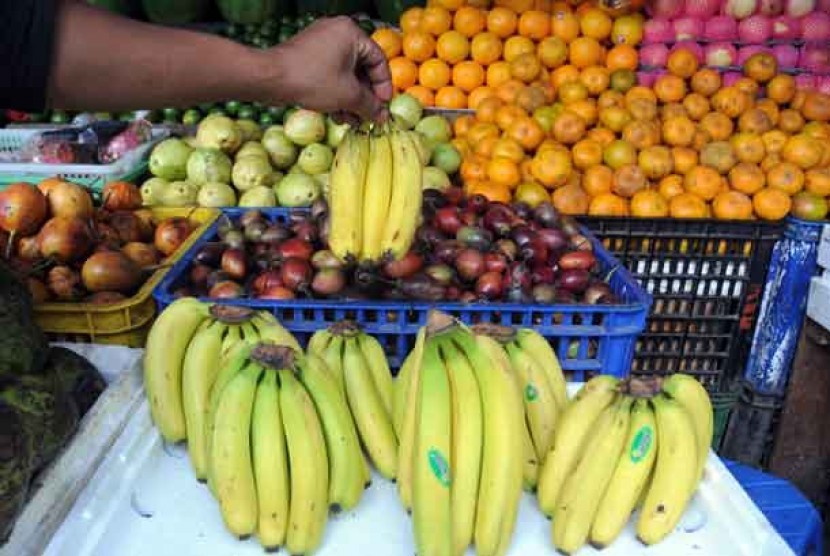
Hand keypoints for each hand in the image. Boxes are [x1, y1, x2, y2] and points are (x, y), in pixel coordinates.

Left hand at [264, 17, 392, 121]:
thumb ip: (370, 105)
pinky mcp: (308, 55)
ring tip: (351, 120)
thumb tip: (382, 116)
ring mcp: (321, 42)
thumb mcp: (348, 96)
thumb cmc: (312, 80)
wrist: (270, 78)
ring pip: (345, 73)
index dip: (383, 86)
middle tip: (368, 116)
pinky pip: (330, 73)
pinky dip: (336, 92)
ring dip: (351, 98)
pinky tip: (337, 114)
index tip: (383, 106)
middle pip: (361, 68)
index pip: (378, 60)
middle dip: (365, 96)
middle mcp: (337, 32)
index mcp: (351, 33)